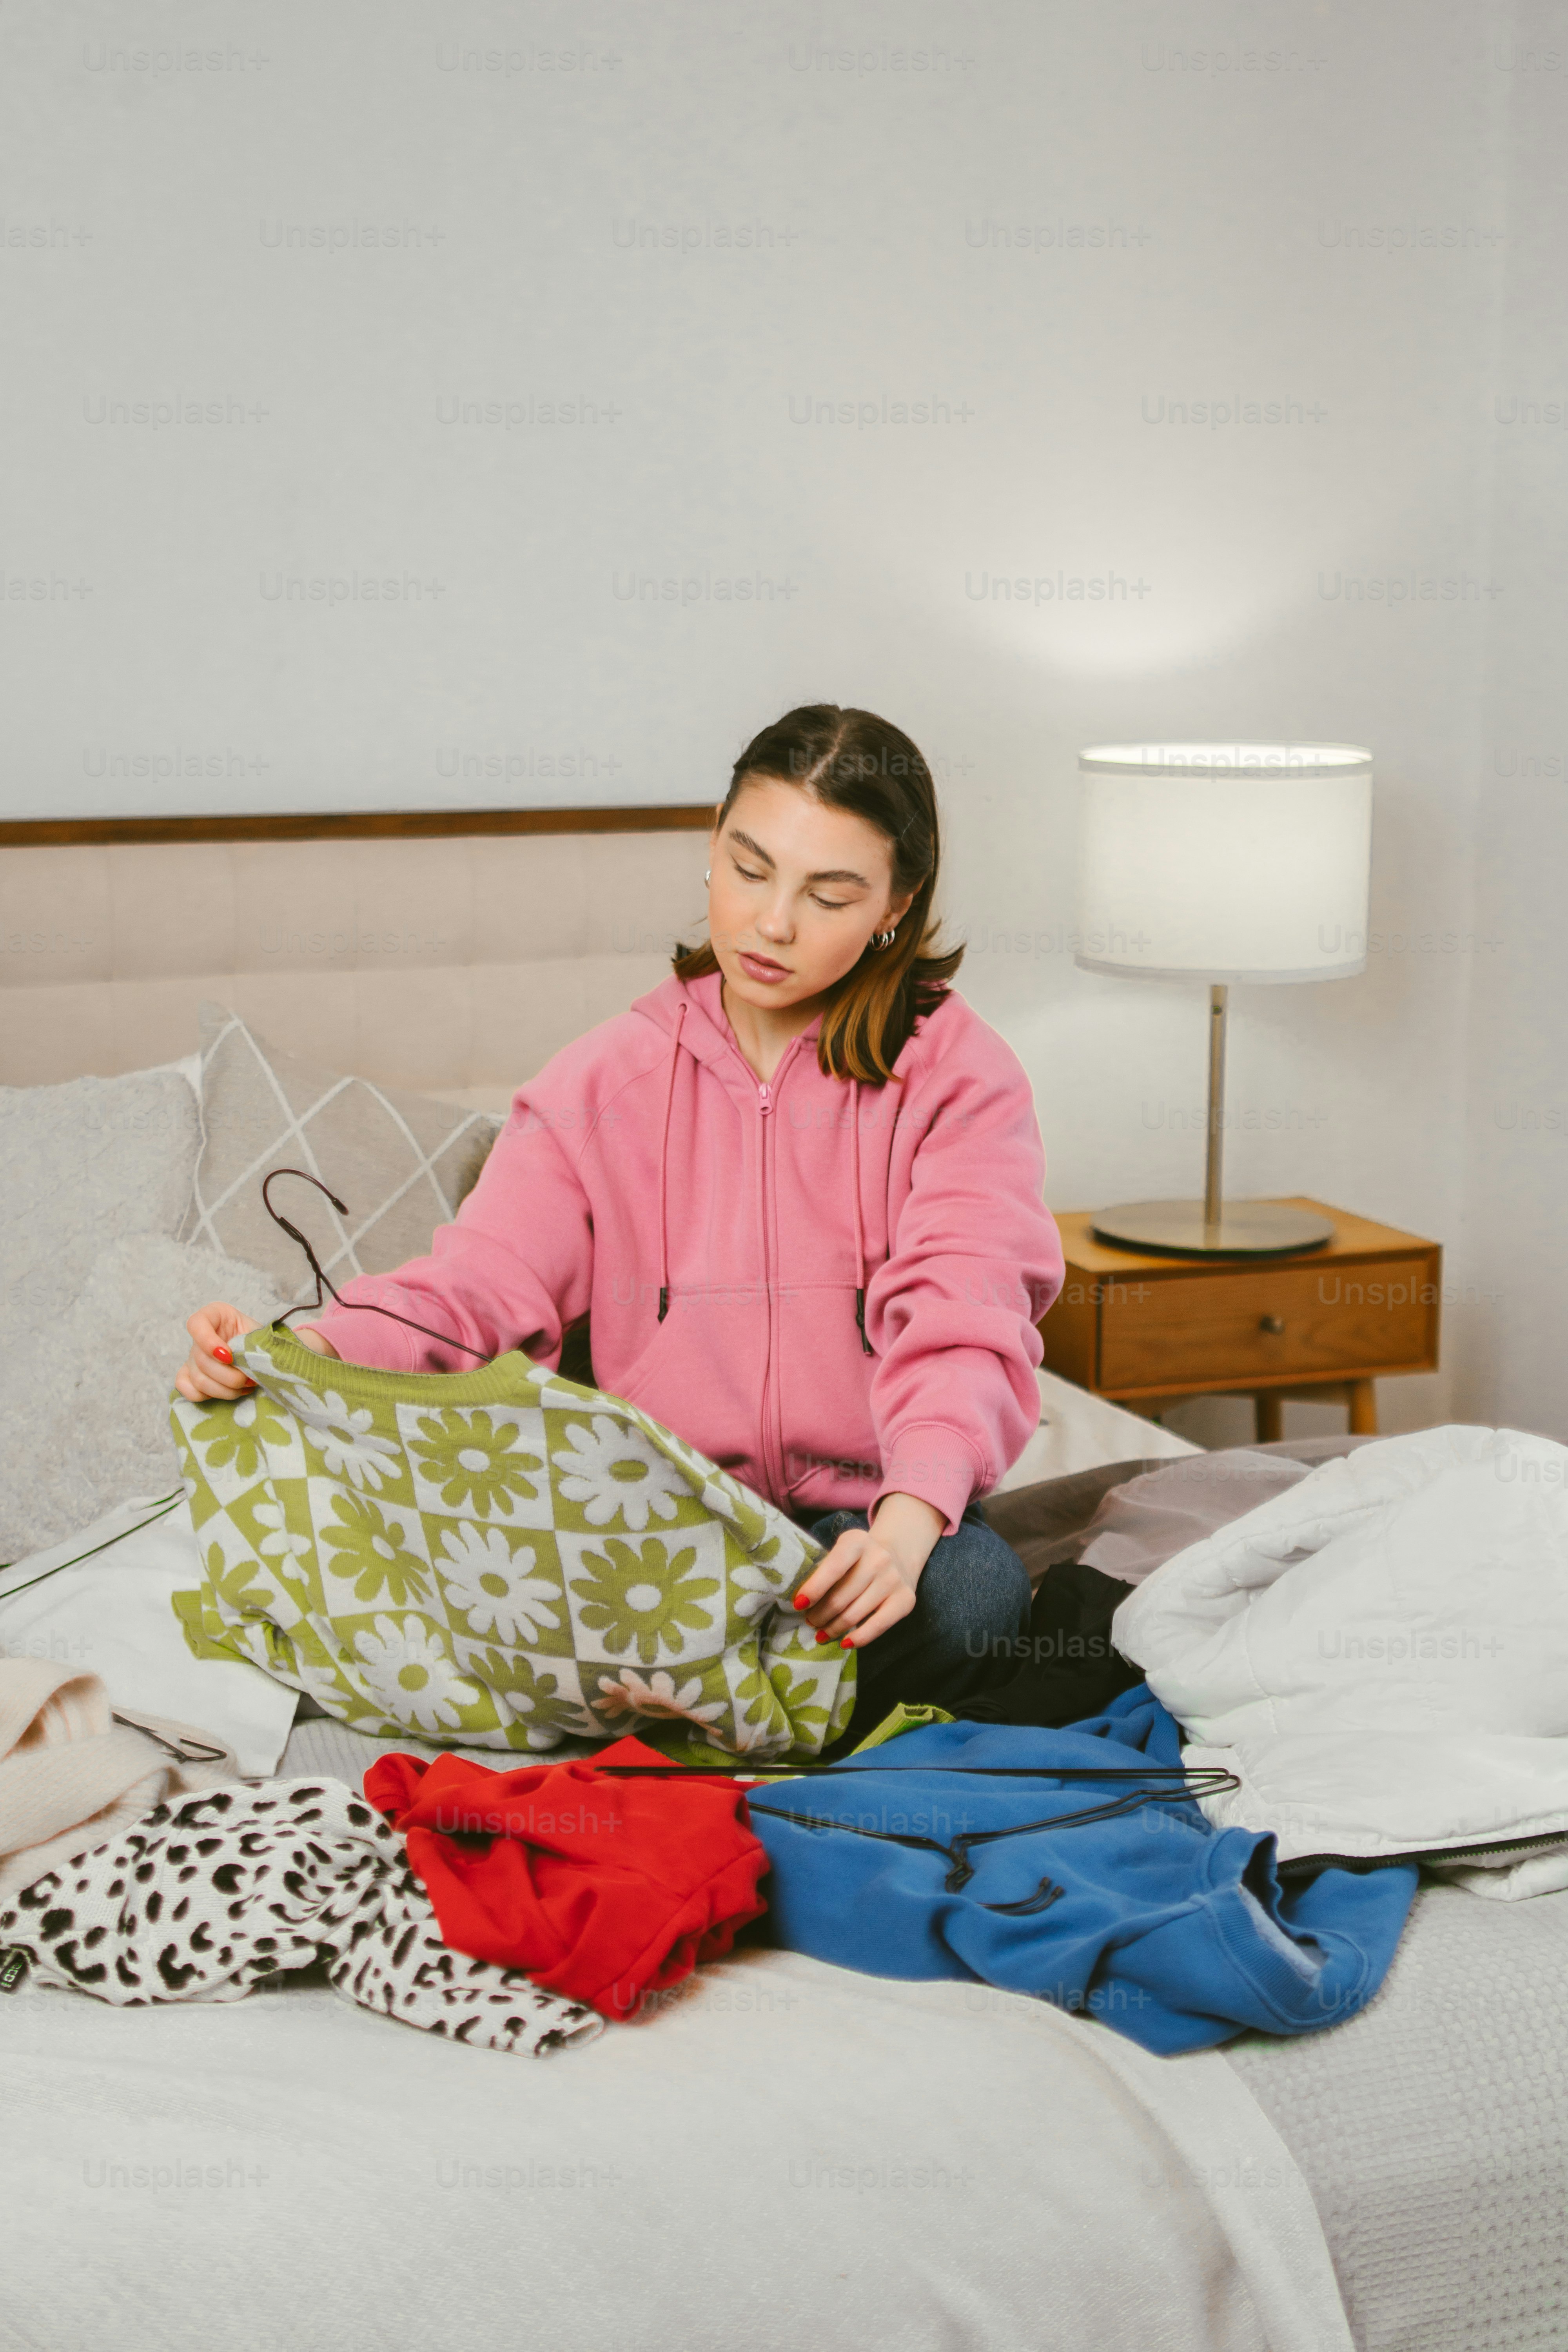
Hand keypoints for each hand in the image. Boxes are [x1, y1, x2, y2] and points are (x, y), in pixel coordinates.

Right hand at [175, 1303, 338, 1401]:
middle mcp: (200, 1336)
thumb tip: (256, 1363)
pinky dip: (208, 1395)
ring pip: (199, 1379)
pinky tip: (231, 1391)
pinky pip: (187, 1389)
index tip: (229, 1355)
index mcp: (215, 1316)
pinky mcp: (191, 1376)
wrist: (267, 1355)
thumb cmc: (265, 1342)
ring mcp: (193, 1358)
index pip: (196, 1324)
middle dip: (229, 1375)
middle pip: (200, 1360)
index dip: (208, 1342)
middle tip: (251, 1377)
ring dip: (226, 1388)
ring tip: (247, 1385)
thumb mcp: (263, 1336)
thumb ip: (255, 1343)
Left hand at [791, 1493, 945, 1649]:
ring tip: (821, 1633)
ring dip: (833, 1628)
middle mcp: (879, 1558)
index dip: (814, 1588)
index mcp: (857, 1542)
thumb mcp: (842, 1552)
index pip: (833, 1567)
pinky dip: (858, 1639)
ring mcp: (894, 1579)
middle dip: (819, 1614)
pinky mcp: (906, 1600)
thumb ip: (824, 1570)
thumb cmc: (859, 1558)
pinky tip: (844, 1643)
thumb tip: (802, 1604)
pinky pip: (877, 1626)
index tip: (798, 1605)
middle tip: (809, 1622)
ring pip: (854, 1614)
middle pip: (840, 1597)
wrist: (898, 1554)